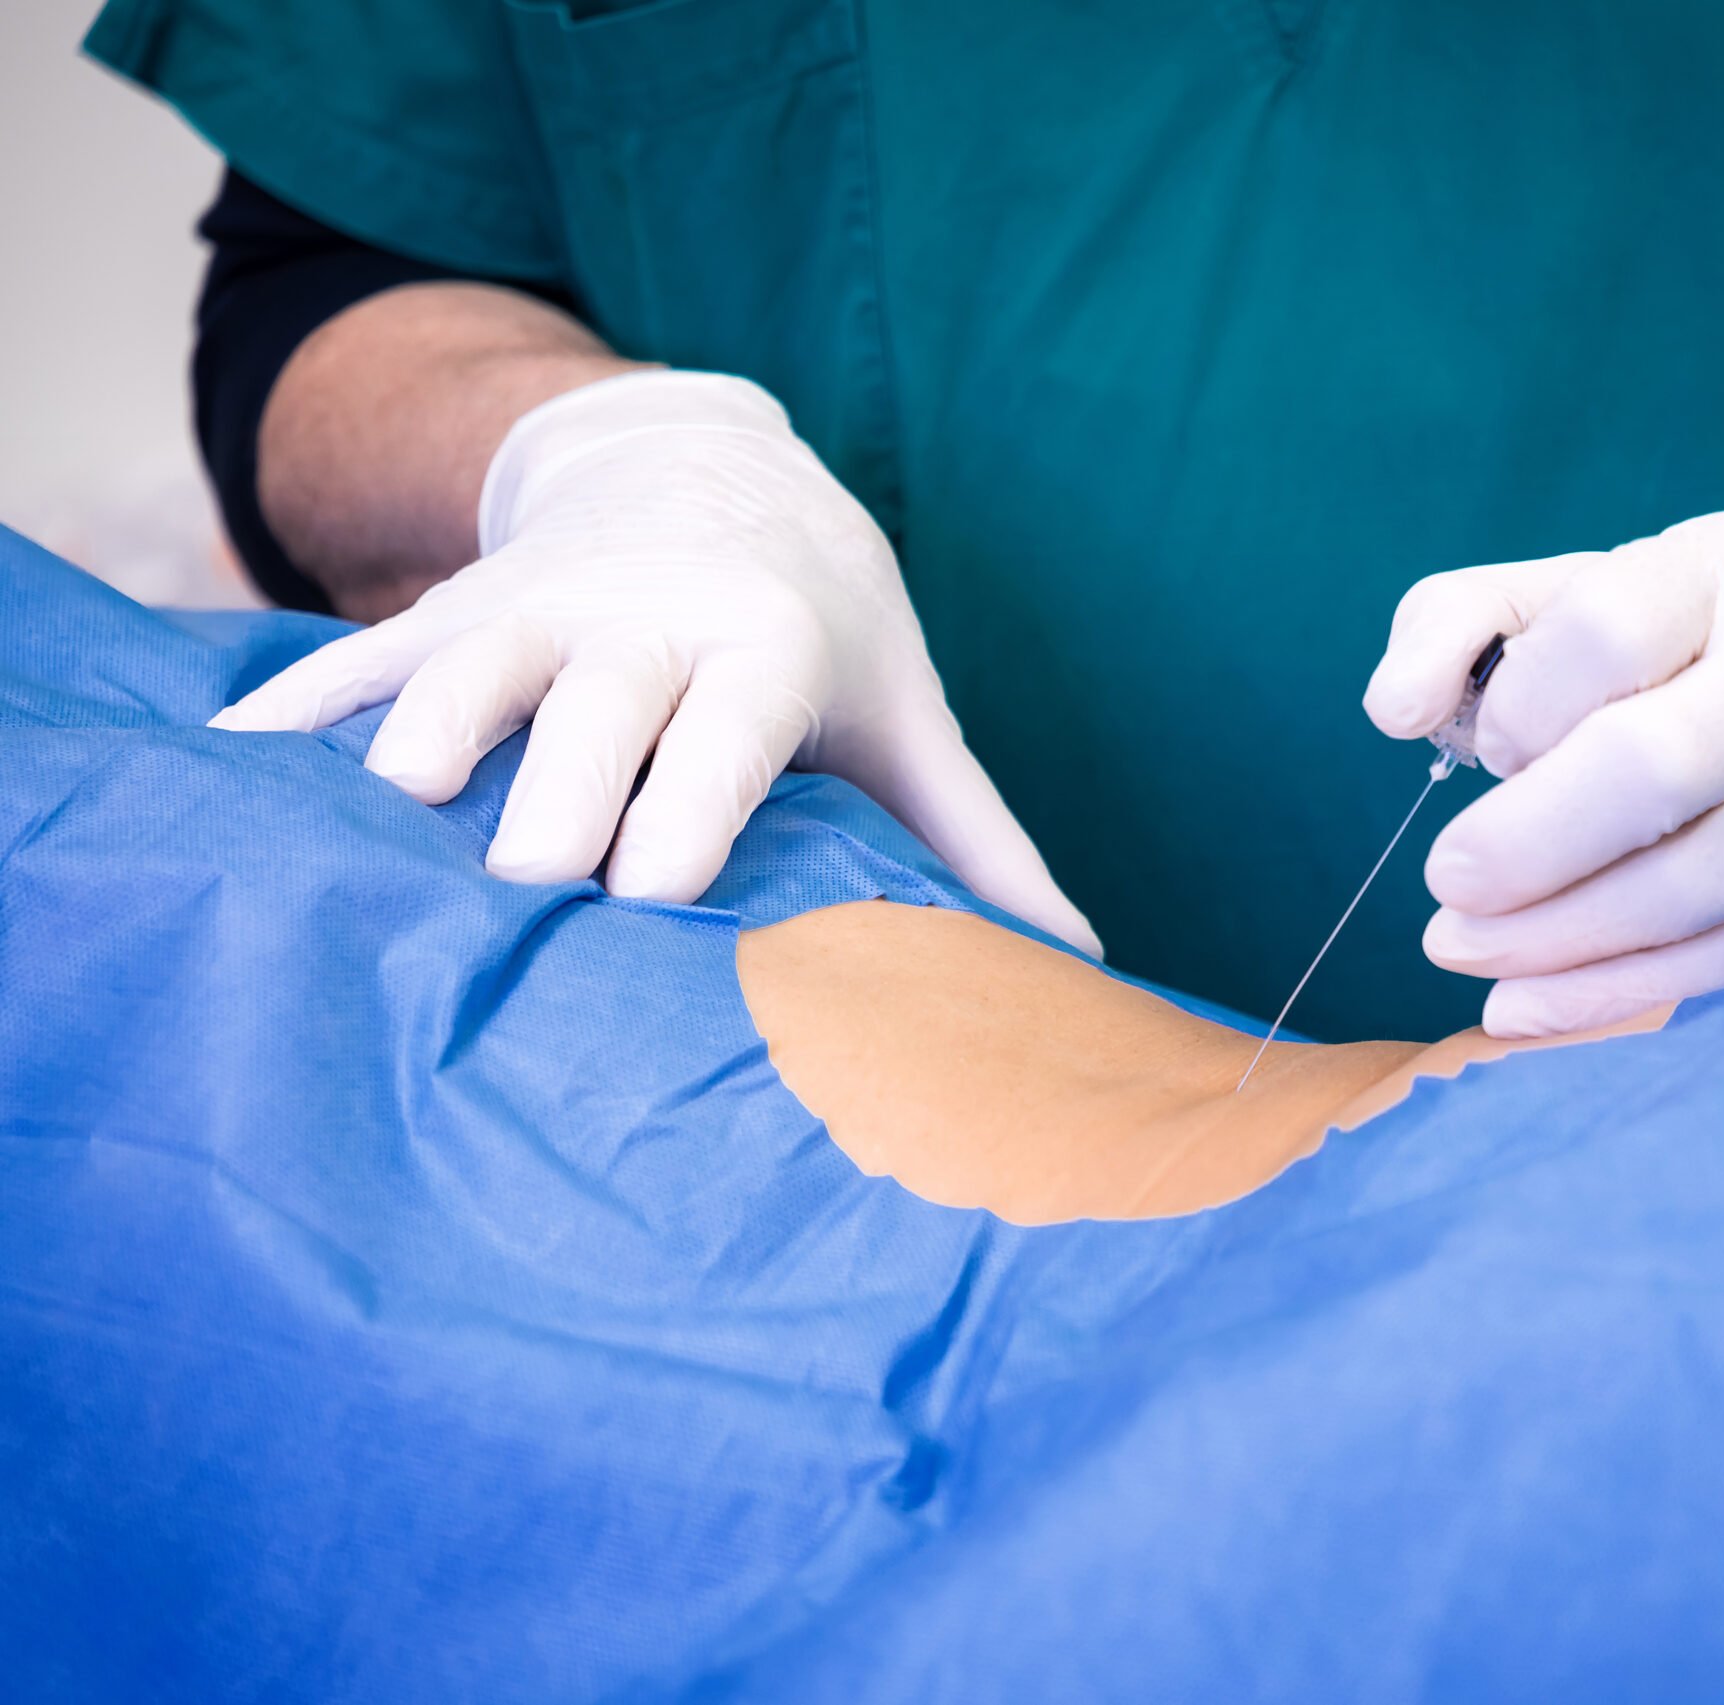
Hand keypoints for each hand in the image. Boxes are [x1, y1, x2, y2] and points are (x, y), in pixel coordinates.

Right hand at [214, 370, 1100, 954]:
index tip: (652, 897)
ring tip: (380, 812)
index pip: (730, 730)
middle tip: (521, 893)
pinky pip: (366, 651)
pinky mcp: (458, 608)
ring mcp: (543, 607)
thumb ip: (975, 839)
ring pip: (473, 664)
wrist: (718, 463)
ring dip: (427, 730)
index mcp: (768, 651)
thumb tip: (1080, 969)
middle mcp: (651, 622)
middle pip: (595, 709)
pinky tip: (237, 761)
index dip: (692, 803)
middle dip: (556, 797)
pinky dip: (302, 701)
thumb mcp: (906, 714)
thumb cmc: (829, 629)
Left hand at [1363, 511, 1723, 1035]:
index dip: (1521, 704)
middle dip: (1525, 844)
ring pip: (1685, 890)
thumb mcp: (1574, 601)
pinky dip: (1605, 995)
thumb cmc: (1682, 665)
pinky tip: (1522, 1002)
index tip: (1491, 747)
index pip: (1605, 626)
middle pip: (1652, 766)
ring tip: (1462, 945)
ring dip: (1550, 938)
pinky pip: (1721, 964)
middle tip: (1448, 879)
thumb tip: (1394, 709)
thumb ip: (1458, 623)